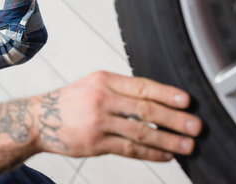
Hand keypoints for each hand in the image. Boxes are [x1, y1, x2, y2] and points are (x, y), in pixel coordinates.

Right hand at [32, 71, 202, 160]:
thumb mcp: (93, 84)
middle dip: (174, 119)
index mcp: (104, 80)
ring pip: (141, 133)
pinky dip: (150, 154)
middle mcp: (102, 99)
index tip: (187, 101)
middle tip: (196, 126)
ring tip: (187, 146)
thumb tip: (157, 101)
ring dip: (168, 140)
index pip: (142, 86)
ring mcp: (99, 122)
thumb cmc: (70, 102)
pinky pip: (129, 150)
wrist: (39, 119)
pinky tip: (165, 156)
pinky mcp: (96, 143)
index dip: (167, 94)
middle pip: (145, 110)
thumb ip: (120, 90)